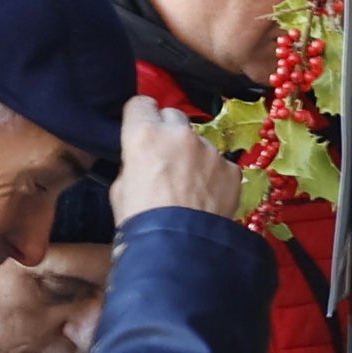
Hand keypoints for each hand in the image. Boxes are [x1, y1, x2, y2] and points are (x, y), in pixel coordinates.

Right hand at [117, 96, 250, 224]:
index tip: (142, 127)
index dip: (140, 117)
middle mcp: (179, 134)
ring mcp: (209, 150)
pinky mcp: (231, 169)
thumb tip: (142, 159)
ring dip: (193, 155)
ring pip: (199, 141)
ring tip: (188, 186)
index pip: (141, 103)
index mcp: (144, 134)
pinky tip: (206, 197)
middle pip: (173, 116)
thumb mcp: (120, 188)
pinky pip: (220, 164)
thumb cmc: (141, 220)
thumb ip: (132, 162)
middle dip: (168, 132)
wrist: (179, 249)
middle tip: (165, 158)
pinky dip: (214, 175)